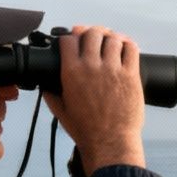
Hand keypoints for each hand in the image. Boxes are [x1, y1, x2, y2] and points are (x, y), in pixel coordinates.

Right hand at [43, 24, 146, 172]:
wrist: (110, 143)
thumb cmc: (86, 130)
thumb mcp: (60, 112)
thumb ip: (50, 95)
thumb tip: (45, 86)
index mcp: (71, 72)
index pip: (69, 40)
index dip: (71, 37)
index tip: (75, 41)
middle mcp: (92, 66)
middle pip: (92, 33)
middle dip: (92, 33)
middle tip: (94, 39)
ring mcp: (113, 69)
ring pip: (112, 38)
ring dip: (111, 38)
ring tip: (111, 43)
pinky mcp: (131, 75)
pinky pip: (131, 49)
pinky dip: (128, 44)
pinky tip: (126, 47)